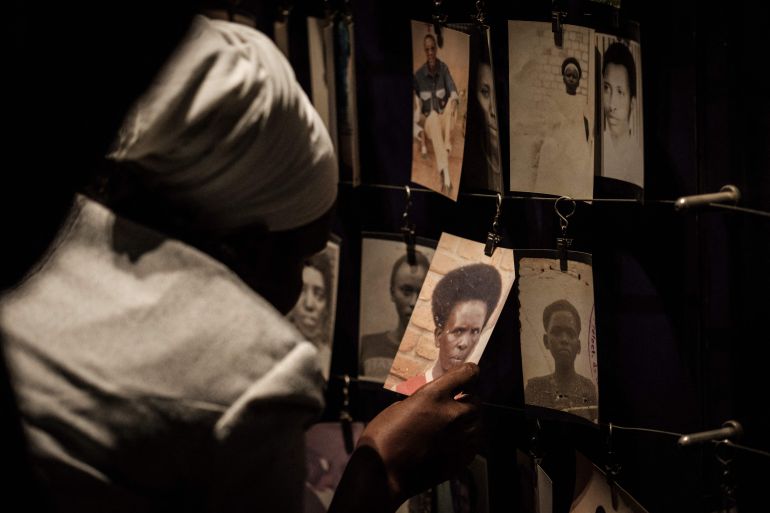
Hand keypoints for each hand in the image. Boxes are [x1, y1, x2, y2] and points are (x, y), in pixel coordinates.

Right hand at [358, 363, 481, 506]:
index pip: (467, 374)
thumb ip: (424, 400)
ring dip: (469, 419)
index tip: (468, 373)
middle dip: (468, 399)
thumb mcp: (401, 406)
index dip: (469, 372)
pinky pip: (474, 443)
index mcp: (434, 396)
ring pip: (478, 422)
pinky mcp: (461, 459)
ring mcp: (459, 438)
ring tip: (455, 424)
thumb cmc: (383, 438)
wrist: (382, 474)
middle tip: (456, 402)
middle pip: (476, 399)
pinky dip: (467, 439)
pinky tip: (453, 441)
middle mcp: (452, 414)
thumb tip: (436, 401)